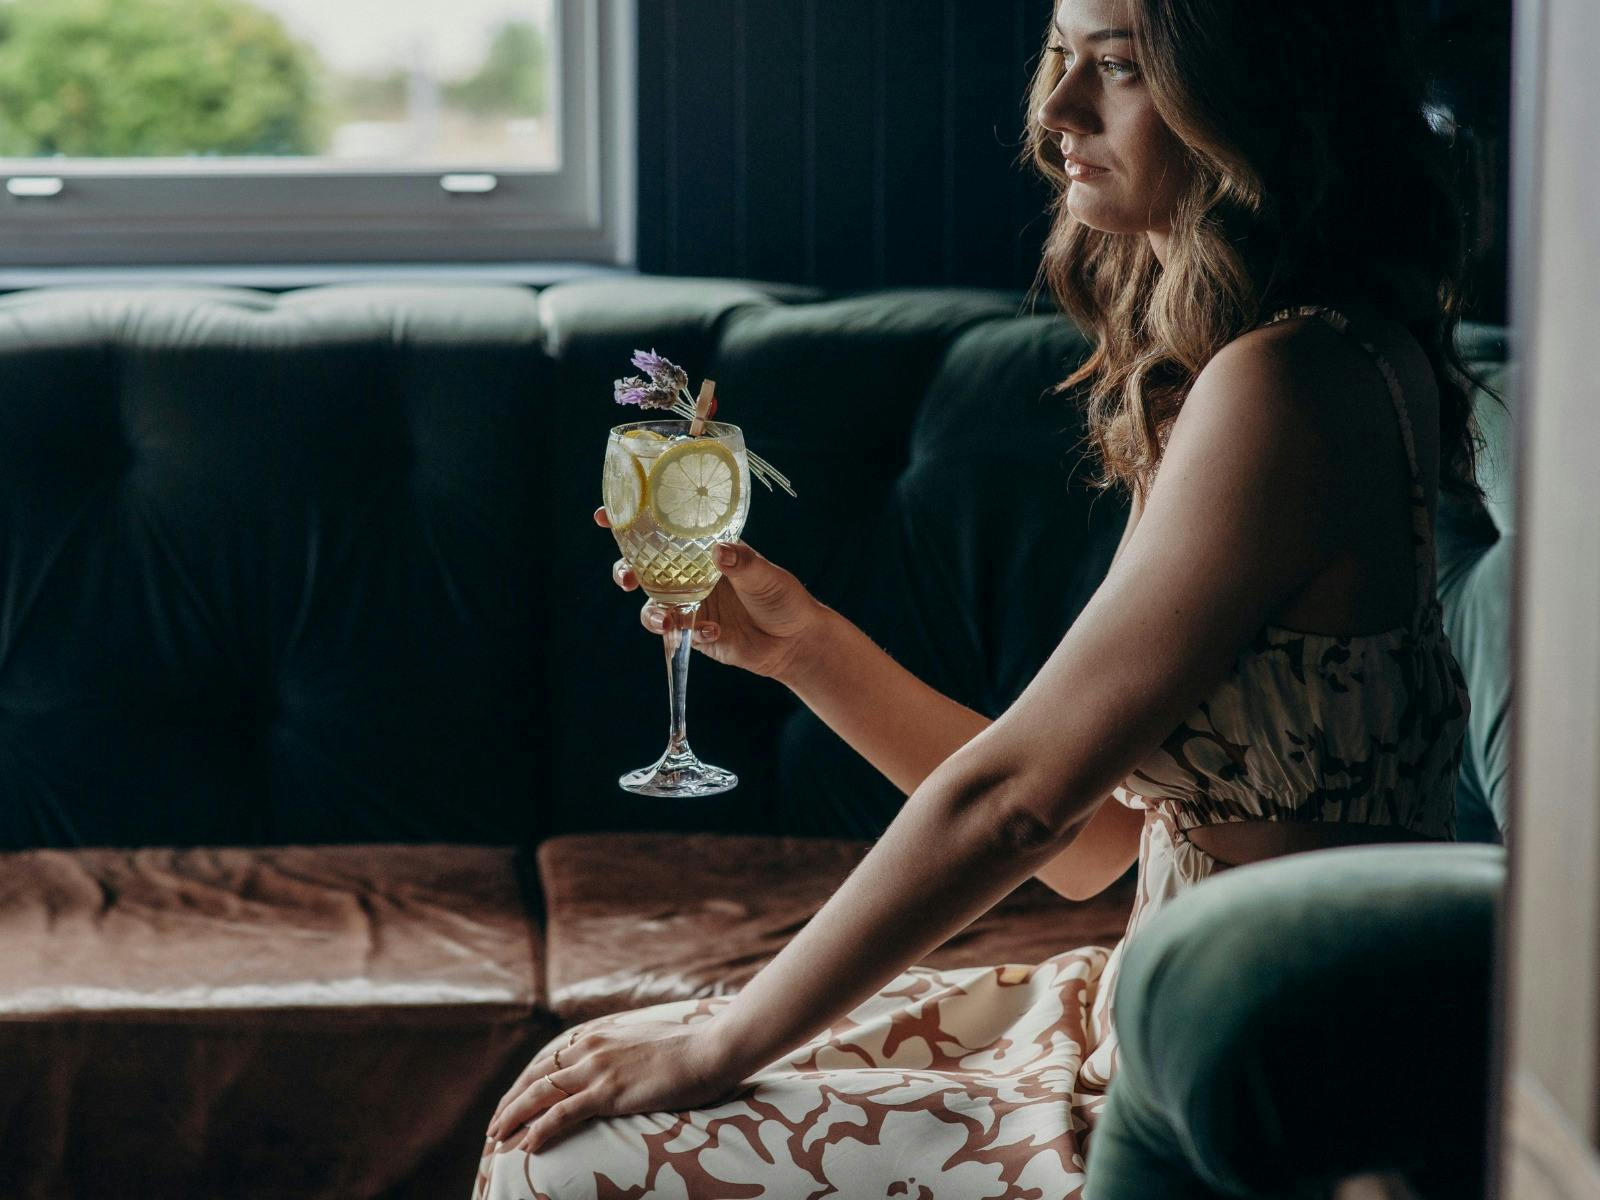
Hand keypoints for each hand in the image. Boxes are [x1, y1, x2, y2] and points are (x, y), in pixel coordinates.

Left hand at [484, 1019, 742, 1154]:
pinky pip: (562, 1113)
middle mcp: (591, 1049)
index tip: (512, 1102)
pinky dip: (540, 1129)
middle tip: (494, 1127)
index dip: (526, 1083)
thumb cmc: (688, 1051)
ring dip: (514, 1117)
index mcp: (599, 1037)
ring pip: (540, 1094)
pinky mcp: (608, 1092)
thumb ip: (624, 1051)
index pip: (549, 1061)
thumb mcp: (646, 1044)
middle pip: (535, 1076)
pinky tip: (527, 1146)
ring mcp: (598, 1070)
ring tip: (497, 1138)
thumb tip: (620, 1065)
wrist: (711, 1050)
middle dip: (510, 1103)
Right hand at [595, 506, 827, 682]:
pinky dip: (688, 631)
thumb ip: (742, 563)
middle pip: (642, 569)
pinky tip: (711, 631)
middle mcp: (689, 576)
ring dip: (652, 612)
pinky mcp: (695, 633)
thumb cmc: (783, 597)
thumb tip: (719, 551)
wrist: (794, 640)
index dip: (628, 523)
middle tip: (627, 578)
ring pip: (652, 605)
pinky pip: (677, 632)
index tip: (604, 516)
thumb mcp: (767, 575)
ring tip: (667, 619)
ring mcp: (689, 605)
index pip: (661, 532)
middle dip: (625, 571)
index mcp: (701, 551)